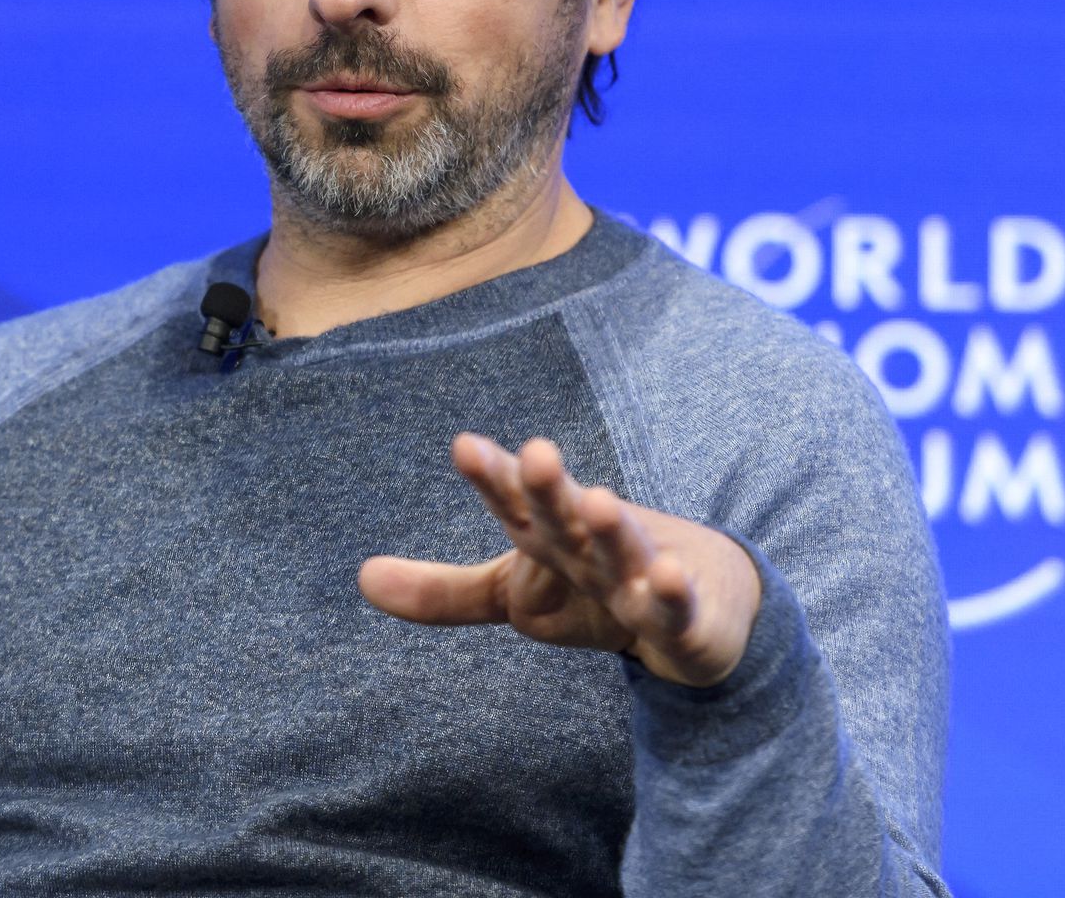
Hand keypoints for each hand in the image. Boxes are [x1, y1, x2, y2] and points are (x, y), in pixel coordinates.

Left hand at [358, 433, 763, 687]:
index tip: (464, 447)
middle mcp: (592, 543)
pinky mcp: (684, 618)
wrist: (704, 604)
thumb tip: (360, 578)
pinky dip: (672, 593)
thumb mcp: (514, 593)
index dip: (493, 476)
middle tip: (540, 452)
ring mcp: (641, 574)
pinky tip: (666, 574)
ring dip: (614, 528)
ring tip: (603, 501)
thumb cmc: (594, 584)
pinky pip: (675, 609)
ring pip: (624, 551)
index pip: (513, 501)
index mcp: (549, 535)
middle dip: (552, 487)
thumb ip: (442, 592)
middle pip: (568, 514)